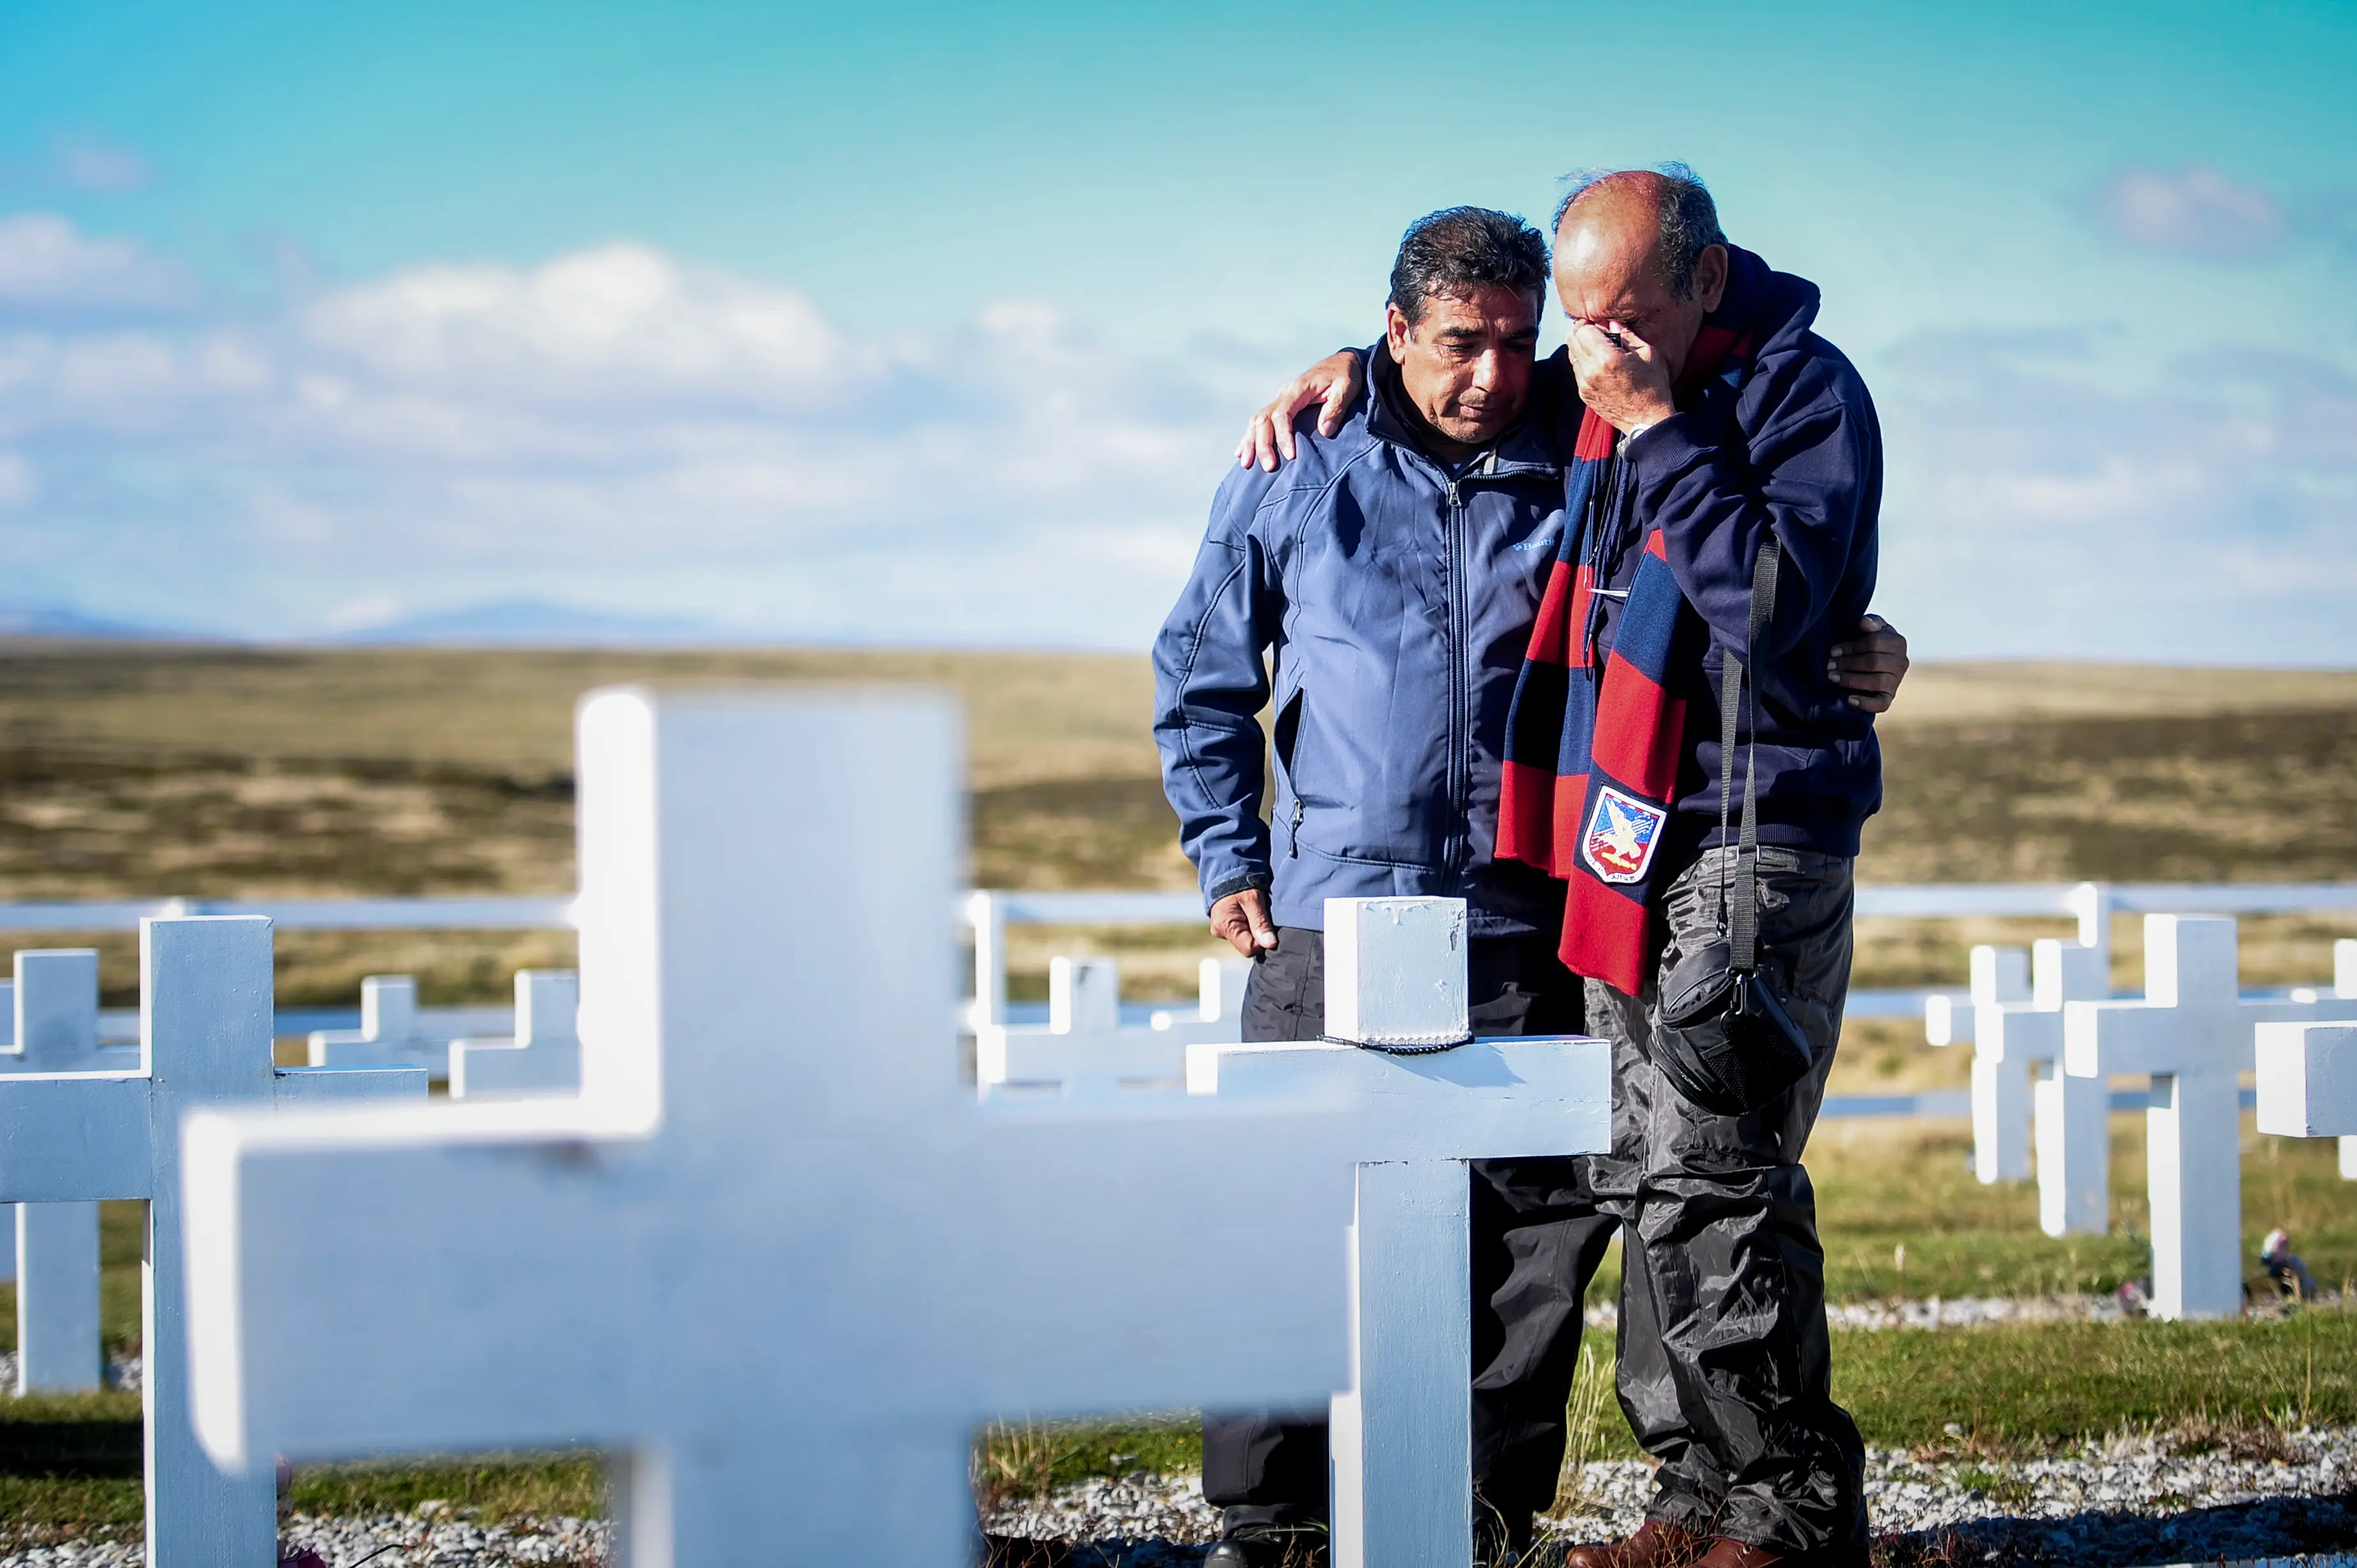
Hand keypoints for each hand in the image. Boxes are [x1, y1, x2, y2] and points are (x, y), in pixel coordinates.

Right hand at [1209, 887, 1277, 955]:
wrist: (1227, 870)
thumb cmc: (1240, 883)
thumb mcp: (1253, 899)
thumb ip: (1260, 922)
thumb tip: (1270, 944)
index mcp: (1225, 926)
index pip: (1249, 948)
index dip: (1263, 941)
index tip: (1269, 926)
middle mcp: (1221, 932)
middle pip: (1247, 945)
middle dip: (1259, 935)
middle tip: (1263, 916)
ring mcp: (1223, 930)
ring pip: (1246, 940)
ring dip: (1255, 930)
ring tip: (1256, 912)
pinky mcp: (1227, 927)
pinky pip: (1243, 933)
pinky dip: (1251, 926)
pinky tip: (1252, 914)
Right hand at [1235, 350, 1362, 471]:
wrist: (1340, 363)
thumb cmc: (1345, 376)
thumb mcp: (1346, 388)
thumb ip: (1336, 408)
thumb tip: (1324, 430)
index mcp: (1298, 389)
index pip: (1282, 413)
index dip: (1283, 435)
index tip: (1290, 456)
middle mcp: (1283, 394)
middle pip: (1264, 419)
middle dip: (1263, 444)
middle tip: (1269, 467)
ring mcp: (1279, 400)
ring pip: (1256, 421)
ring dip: (1250, 442)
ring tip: (1247, 464)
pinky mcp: (1279, 406)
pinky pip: (1259, 422)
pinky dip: (1249, 437)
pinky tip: (1242, 453)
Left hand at [1566, 320, 1675, 434]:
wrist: (1648, 420)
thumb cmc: (1653, 386)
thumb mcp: (1647, 353)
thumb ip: (1627, 334)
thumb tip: (1611, 323)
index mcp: (1607, 358)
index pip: (1584, 330)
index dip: (1591, 323)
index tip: (1601, 324)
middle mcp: (1591, 371)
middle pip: (1573, 340)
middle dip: (1582, 332)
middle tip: (1596, 331)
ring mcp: (1585, 384)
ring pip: (1572, 355)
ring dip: (1581, 347)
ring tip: (1598, 347)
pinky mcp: (1584, 394)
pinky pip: (1576, 370)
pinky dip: (1583, 362)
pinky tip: (1598, 363)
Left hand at [1828, 614, 1908, 711]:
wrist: (1874, 659)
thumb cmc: (1869, 641)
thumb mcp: (1872, 628)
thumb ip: (1871, 623)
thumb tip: (1864, 622)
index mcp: (1898, 642)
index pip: (1875, 643)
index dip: (1852, 647)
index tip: (1833, 651)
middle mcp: (1901, 662)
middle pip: (1874, 663)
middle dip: (1848, 663)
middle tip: (1829, 665)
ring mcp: (1897, 681)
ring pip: (1876, 682)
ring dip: (1852, 680)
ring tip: (1833, 677)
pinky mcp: (1889, 696)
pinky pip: (1882, 704)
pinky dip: (1866, 704)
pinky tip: (1849, 700)